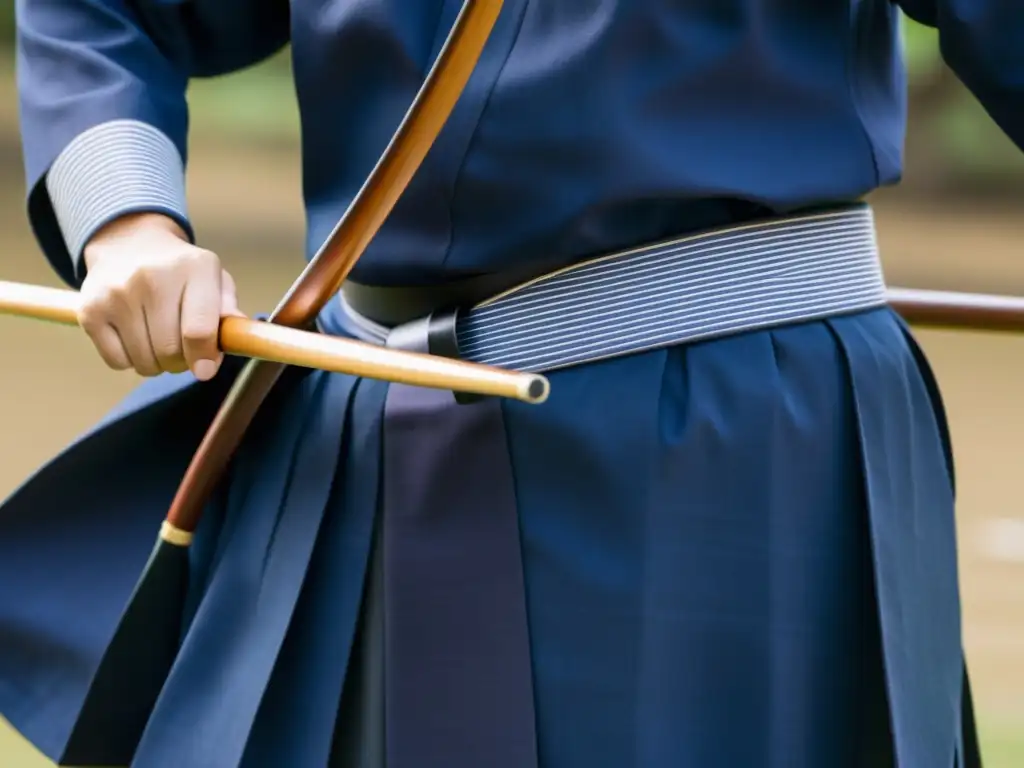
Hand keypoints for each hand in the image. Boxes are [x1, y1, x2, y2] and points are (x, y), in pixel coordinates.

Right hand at [78, 213, 241, 380]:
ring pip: (144, 362)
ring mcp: (117, 293)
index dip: (204, 358)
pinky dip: (130, 360)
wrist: (129, 244)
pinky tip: (136, 338)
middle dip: (182, 362)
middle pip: (170, 351)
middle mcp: (152, 277)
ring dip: (157, 364)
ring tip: (160, 341)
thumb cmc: (182, 273)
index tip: (204, 369)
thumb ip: (228, 310)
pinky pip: (118, 362)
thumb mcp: (214, 279)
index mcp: (194, 268)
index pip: (199, 330)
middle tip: (183, 351)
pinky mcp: (90, 310)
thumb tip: (238, 339)